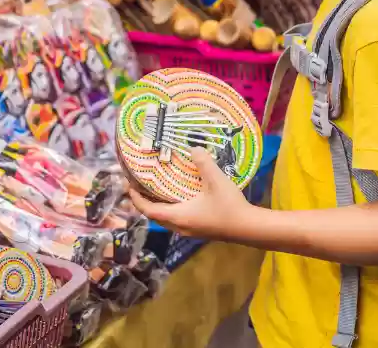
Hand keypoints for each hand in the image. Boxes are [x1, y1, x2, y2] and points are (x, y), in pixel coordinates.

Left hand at [128, 148, 250, 240]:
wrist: (249, 228)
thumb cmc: (229, 206)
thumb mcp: (215, 180)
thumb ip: (202, 162)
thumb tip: (193, 147)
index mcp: (178, 216)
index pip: (148, 210)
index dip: (136, 199)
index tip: (129, 186)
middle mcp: (180, 226)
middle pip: (155, 216)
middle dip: (145, 202)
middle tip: (140, 186)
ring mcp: (190, 230)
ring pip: (166, 219)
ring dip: (158, 207)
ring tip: (156, 190)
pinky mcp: (199, 230)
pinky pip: (177, 220)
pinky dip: (170, 209)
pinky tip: (179, 197)